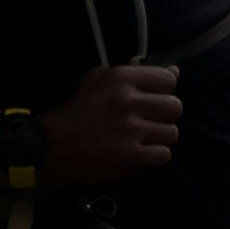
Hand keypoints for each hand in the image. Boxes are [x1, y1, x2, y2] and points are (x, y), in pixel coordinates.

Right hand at [41, 58, 185, 187]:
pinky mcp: (132, 156)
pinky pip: (164, 155)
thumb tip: (176, 72)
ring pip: (172, 133)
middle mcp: (129, 101)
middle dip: (163, 115)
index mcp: (121, 78)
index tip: (150, 99)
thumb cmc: (78, 109)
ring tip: (141, 139)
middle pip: (175, 106)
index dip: (163, 91)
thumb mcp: (100, 79)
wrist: (53, 144)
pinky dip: (153, 156)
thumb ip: (139, 74)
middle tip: (147, 121)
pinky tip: (139, 153)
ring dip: (158, 137)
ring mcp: (132, 130)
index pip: (168, 79)